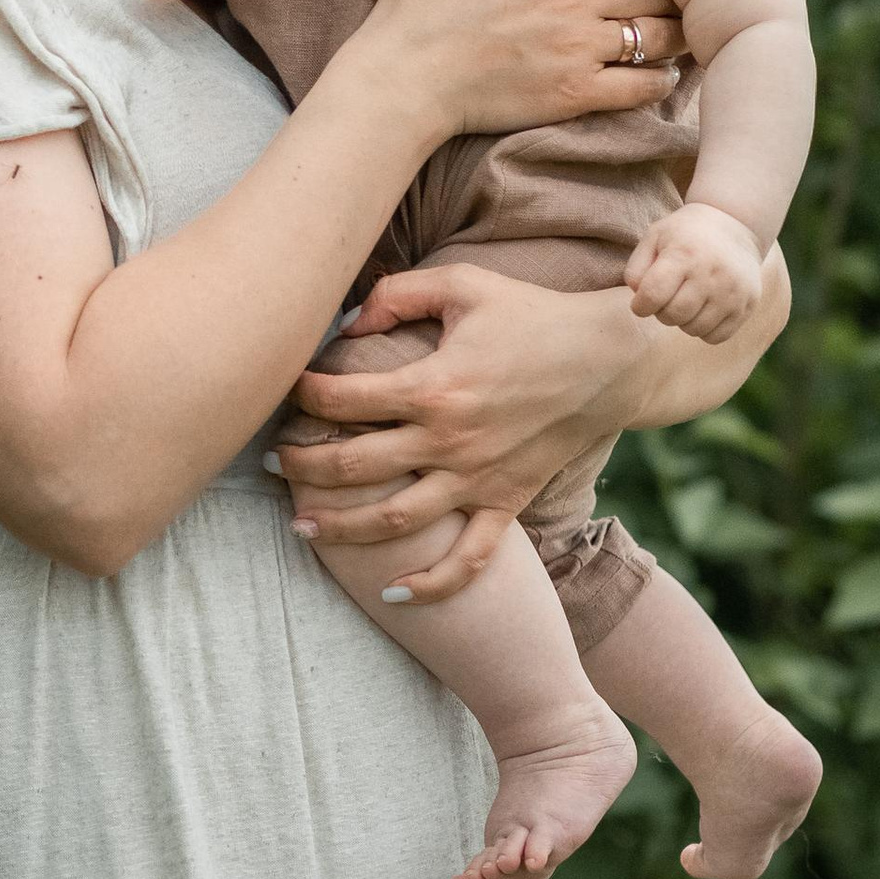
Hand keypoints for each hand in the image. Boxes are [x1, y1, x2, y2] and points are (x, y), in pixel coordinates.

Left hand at [278, 253, 788, 603]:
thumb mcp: (465, 285)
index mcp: (433, 385)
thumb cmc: (533, 315)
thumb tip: (348, 319)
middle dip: (302, 466)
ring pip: (395, 521)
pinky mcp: (506, 502)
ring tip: (300, 526)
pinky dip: (431, 585)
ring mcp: (478, 479)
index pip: (343, 398)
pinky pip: (467, 558)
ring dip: (341, 527)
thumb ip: (399, 293)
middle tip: (270, 462)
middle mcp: (449, 440)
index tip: (286, 388)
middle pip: (353, 467)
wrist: (609, 360)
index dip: (303, 393)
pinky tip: (393, 593)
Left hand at [625, 202, 761, 339]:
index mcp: (684, 254)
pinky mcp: (748, 304)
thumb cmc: (686, 234)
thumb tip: (638, 298)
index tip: (642, 302)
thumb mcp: (655, 236)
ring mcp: (733, 291)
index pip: (653, 295)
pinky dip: (704, 329)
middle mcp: (712, 273)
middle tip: (666, 298)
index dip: (640, 305)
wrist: (734, 224)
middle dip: (661, 313)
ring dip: (683, 321)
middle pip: (673, 316)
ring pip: (694, 329)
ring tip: (686, 300)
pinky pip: (716, 337)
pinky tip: (704, 309)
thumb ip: (636, 267)